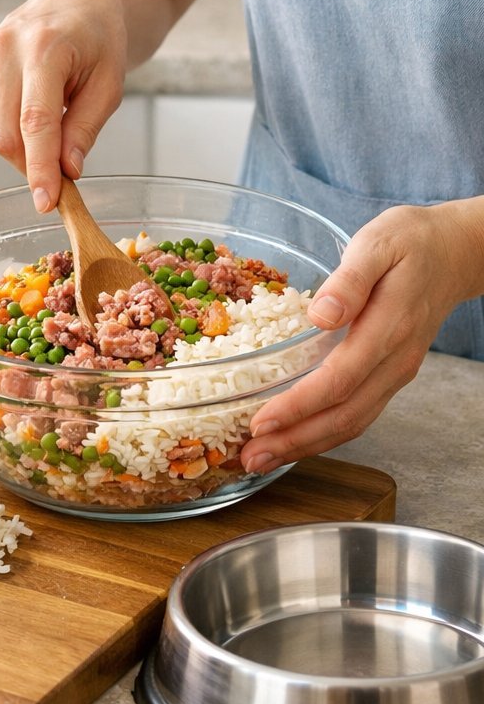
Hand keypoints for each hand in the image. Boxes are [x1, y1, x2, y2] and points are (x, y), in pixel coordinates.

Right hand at [0, 0, 128, 212]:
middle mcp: (5, 47)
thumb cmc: (97, 41)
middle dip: (31, 166)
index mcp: (45, 47)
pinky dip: (9, 129)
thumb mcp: (109, 84)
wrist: (73, 0)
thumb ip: (85, 128)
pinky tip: (29, 107)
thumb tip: (67, 171)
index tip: (47, 201)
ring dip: (23, 148)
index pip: (36, 121)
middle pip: (5, 133)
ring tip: (52, 125)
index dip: (40, 168)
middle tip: (59, 177)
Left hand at [241, 200, 483, 471]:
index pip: (339, 380)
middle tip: (249, 458)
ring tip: (262, 460)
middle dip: (294, 441)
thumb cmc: (410, 243)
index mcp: (388, 328)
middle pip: (343, 416)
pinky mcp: (389, 378)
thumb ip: (350, 280)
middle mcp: (394, 361)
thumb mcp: (377, 244)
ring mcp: (395, 374)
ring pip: (351, 424)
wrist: (453, 253)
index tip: (260, 423)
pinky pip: (357, 416)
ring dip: (305, 447)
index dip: (298, 406)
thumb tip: (321, 314)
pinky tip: (293, 442)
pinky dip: (323, 436)